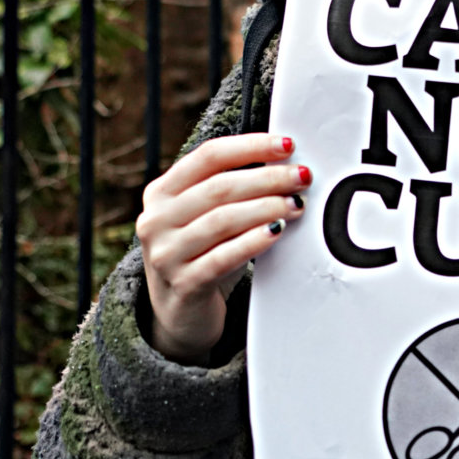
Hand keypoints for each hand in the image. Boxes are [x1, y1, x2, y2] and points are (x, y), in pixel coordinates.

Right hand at [136, 133, 309, 364]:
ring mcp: (166, 254)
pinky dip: (254, 241)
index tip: (287, 145)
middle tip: (301, 177)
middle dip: (268, 178)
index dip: (251, 146)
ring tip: (296, 204)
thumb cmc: (202, 253)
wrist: (179, 313)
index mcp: (161, 192)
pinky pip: (224, 257)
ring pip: (223, 220)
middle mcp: (156, 220)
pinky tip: (277, 231)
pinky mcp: (184, 284)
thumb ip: (228, 187)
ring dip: (266, 208)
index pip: (208, 156)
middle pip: (219, 187)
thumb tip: (284, 161)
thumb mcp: (203, 215)